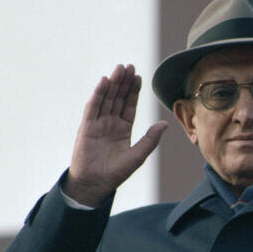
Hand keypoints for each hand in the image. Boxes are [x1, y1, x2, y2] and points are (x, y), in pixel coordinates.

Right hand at [63, 64, 167, 205]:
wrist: (94, 185)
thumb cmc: (115, 173)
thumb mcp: (138, 156)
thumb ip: (150, 139)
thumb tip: (165, 123)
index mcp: (123, 128)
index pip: (129, 105)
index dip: (133, 91)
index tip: (139, 76)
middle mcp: (110, 123)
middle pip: (118, 98)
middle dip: (124, 82)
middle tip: (129, 66)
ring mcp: (98, 124)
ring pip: (106, 99)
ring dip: (112, 84)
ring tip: (119, 69)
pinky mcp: (87, 127)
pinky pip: (93, 107)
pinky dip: (98, 94)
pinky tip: (104, 82)